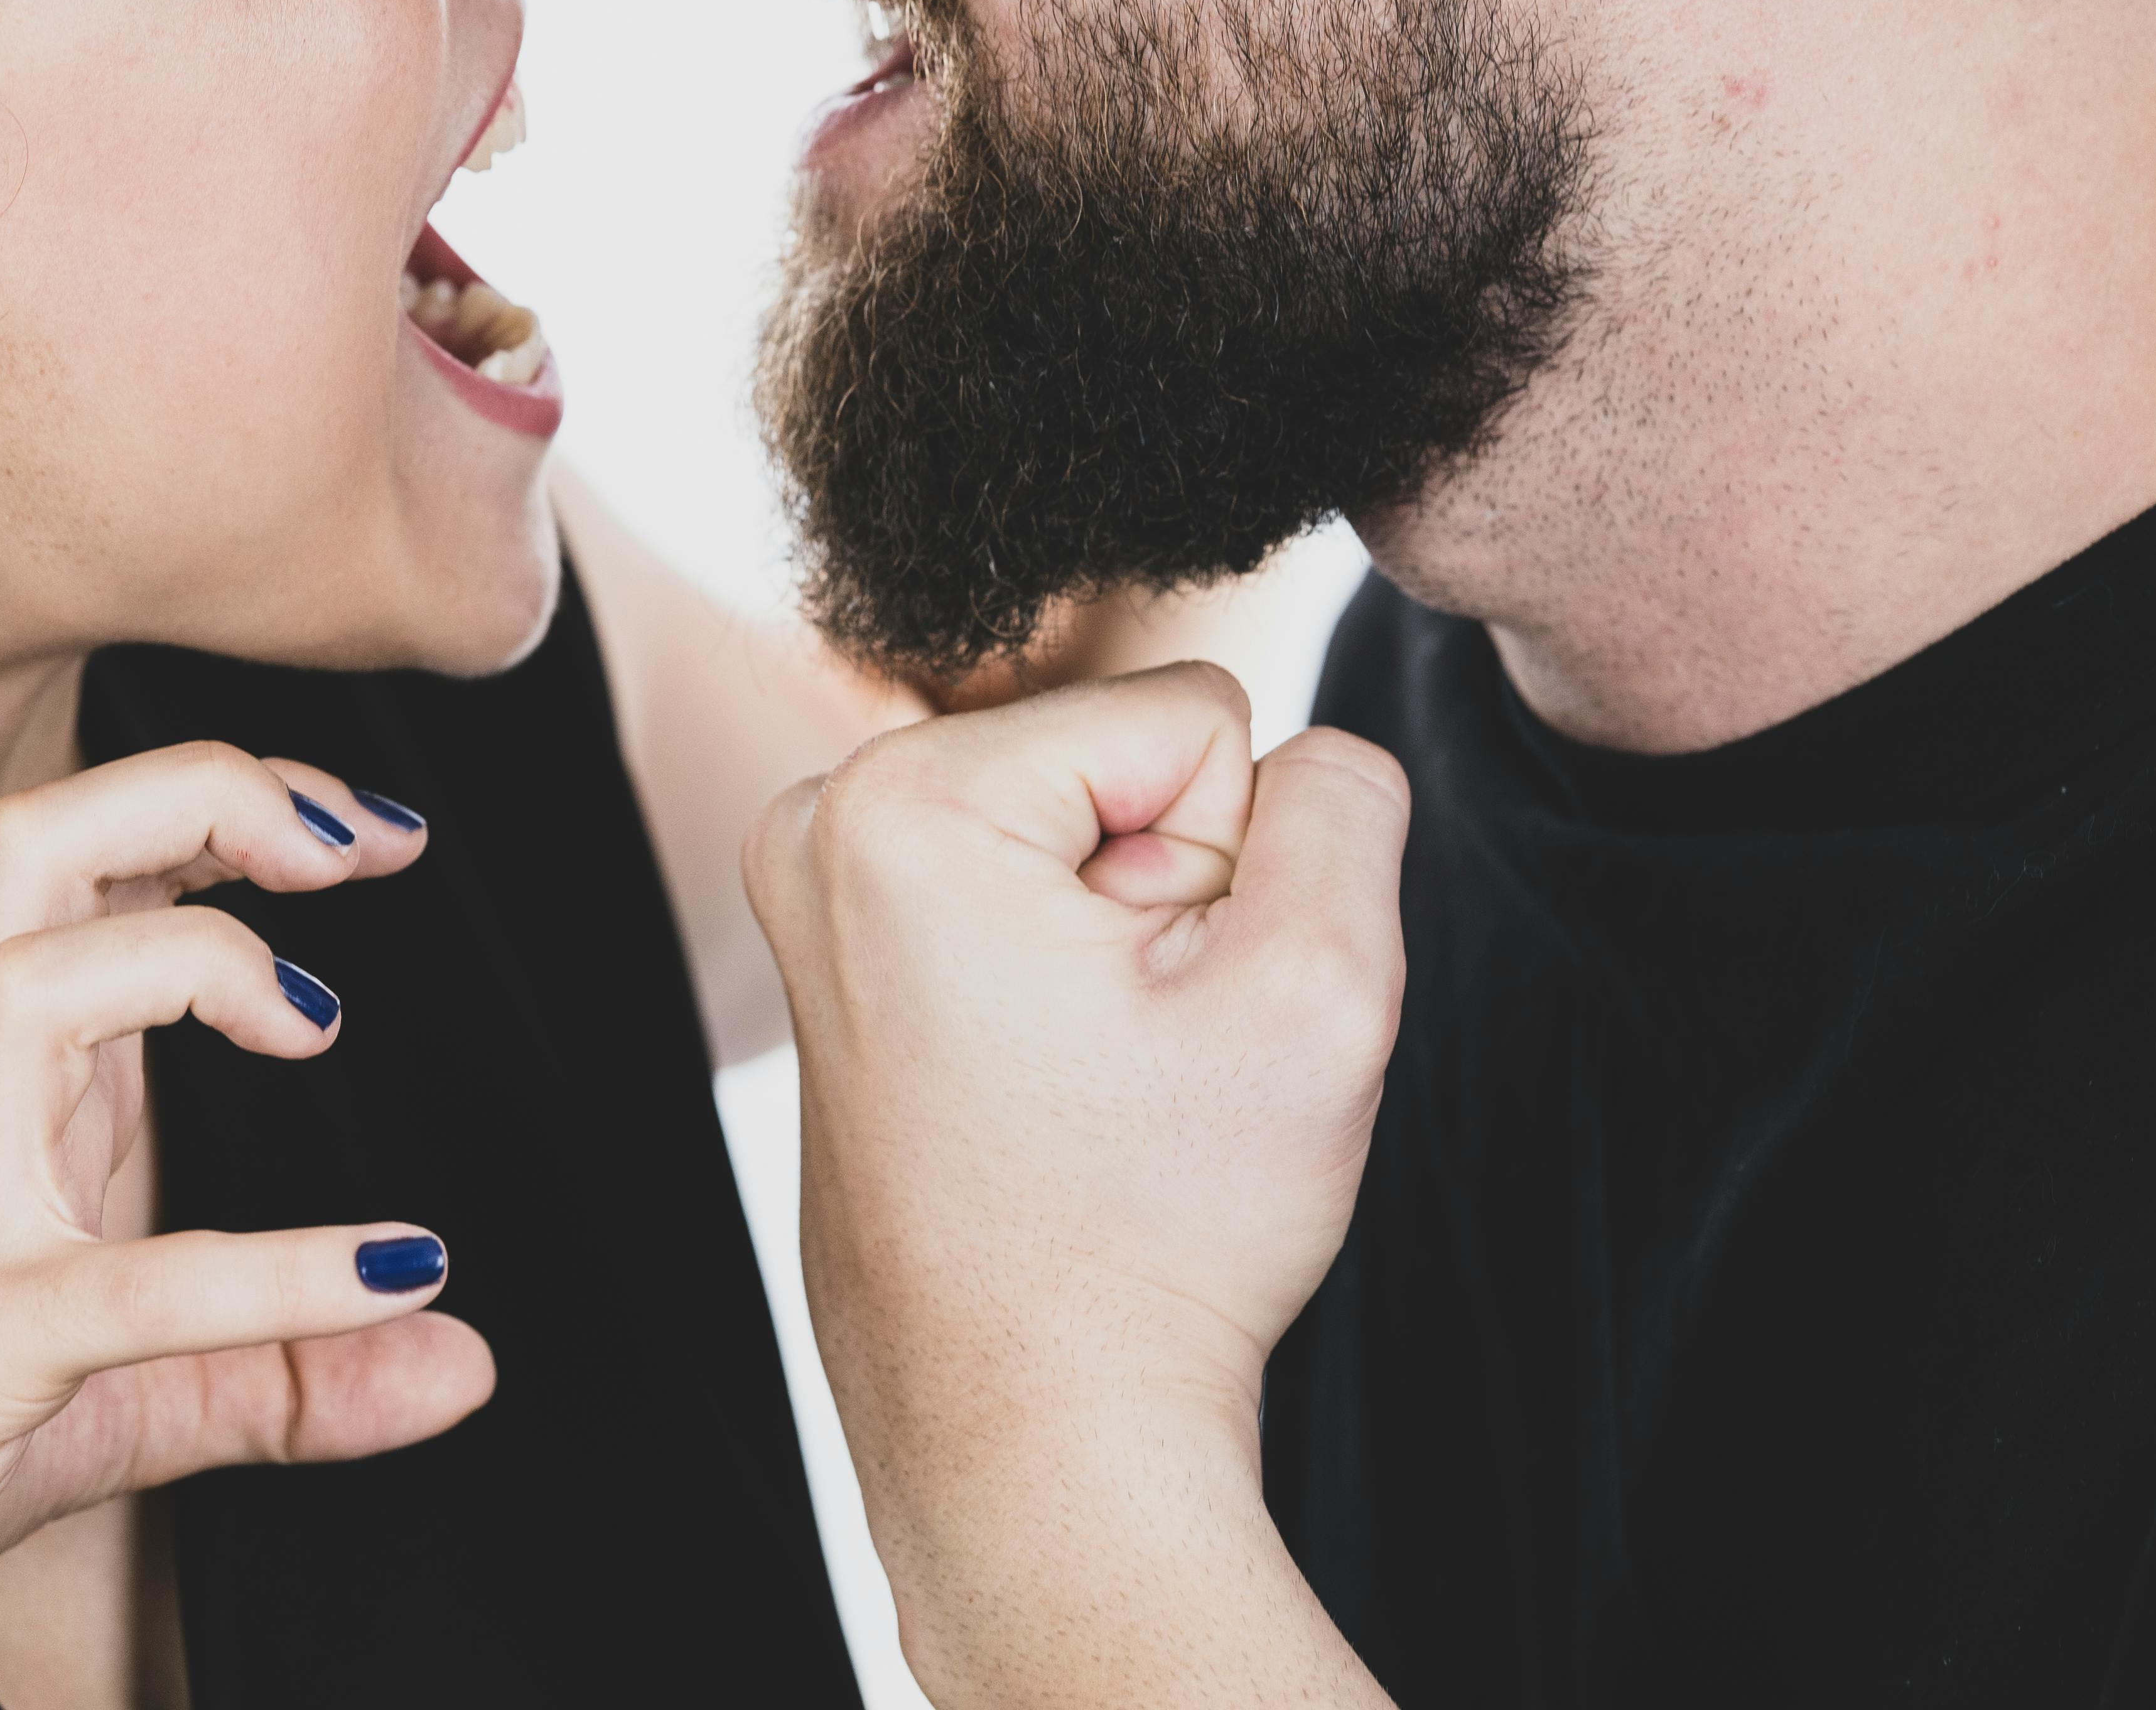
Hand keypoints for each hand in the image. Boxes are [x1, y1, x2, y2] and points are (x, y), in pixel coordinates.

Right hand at [0, 744, 492, 1707]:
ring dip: (198, 955)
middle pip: (40, 850)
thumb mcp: (128, 1409)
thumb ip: (295, 1376)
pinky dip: (275, 1271)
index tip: (358, 833)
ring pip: (36, 983)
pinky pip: (124, 1280)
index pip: (91, 869)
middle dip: (200, 790)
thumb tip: (464, 1356)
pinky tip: (386, 1272)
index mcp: (9, 1094)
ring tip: (320, 1017)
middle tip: (349, 839)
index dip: (225, 810)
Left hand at [746, 665, 1405, 1707]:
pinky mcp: (836, 959)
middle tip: (1129, 1065)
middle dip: (1163, 903)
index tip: (1166, 1012)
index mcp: (903, 798)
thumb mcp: (1320, 992)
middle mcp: (819, 823)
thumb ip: (1343, 802)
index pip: (1193, 721)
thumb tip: (1304, 750)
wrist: (1037, 1433)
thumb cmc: (1154, 1237)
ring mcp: (812, 897)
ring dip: (1119, 950)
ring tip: (1089, 1088)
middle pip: (1118, 767)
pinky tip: (1044, 1099)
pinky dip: (1056, 987)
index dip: (1224, 869)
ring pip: (1076, 837)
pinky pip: (1016, 903)